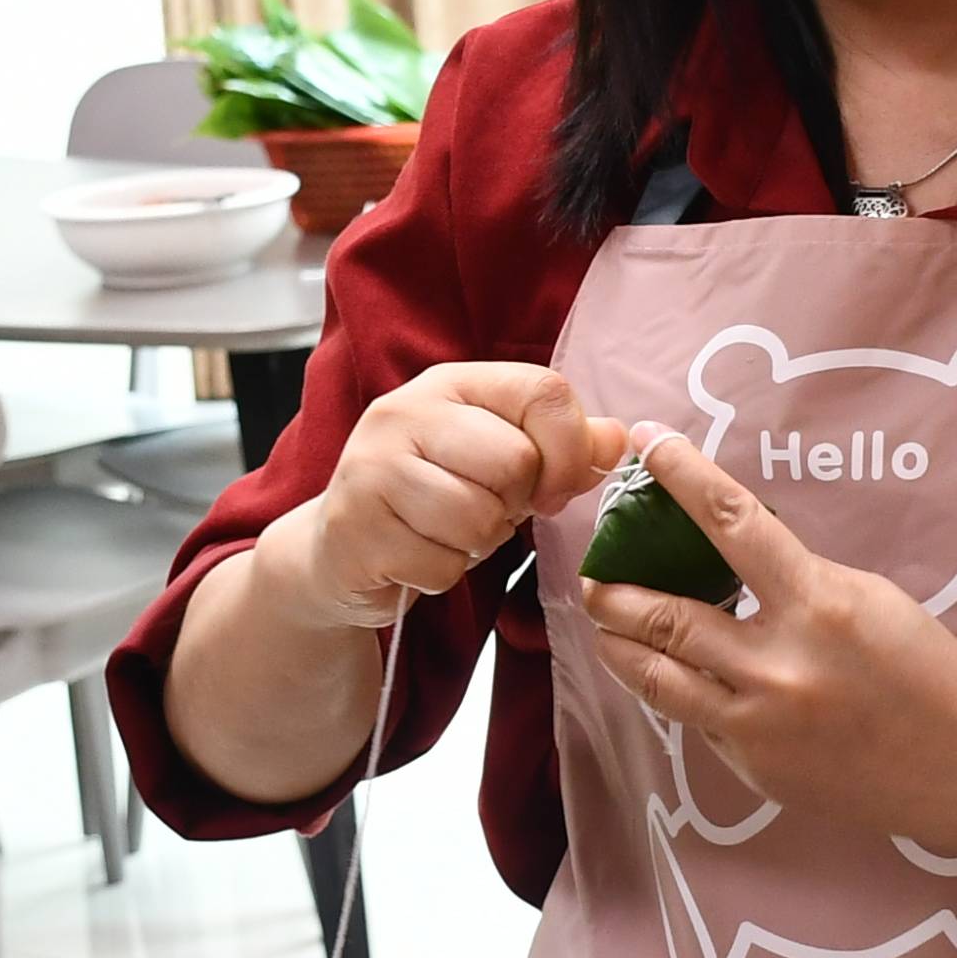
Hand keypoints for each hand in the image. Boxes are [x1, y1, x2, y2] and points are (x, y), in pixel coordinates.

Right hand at [266, 361, 624, 629]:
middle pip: (515, 461)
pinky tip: (416, 556)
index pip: (544, 392)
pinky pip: (441, 566)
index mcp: (451, 383)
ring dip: (476, 544)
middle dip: (514, 504)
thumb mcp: (497, 457)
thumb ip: (562, 446)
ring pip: (478, 518)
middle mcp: (405, 412)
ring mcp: (372, 468)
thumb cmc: (429, 498)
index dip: (569, 450)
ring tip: (447, 532)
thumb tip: (621, 439)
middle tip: (484, 510)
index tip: (553, 488)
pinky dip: (441, 575)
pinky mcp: (355, 527)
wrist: (335, 550)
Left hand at [570, 430, 956, 852]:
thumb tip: (731, 564)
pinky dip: (682, 695)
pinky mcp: (754, 770)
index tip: (648, 444)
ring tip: (603, 627)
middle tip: (591, 576)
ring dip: (619, 648)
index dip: (683, 478)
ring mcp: (758, 727)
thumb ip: (795, 582)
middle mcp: (776, 667)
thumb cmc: (928, 671)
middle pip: (664, 617)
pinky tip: (673, 680)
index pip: (732, 524)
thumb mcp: (867, 599)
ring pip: (658, 680)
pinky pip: (699, 723)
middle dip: (614, 593)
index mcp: (816, 607)